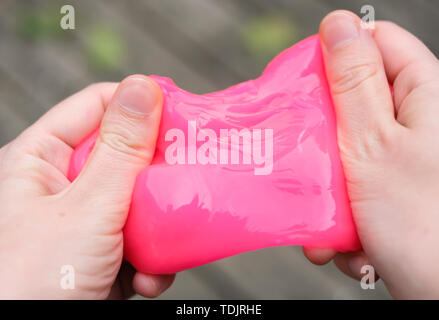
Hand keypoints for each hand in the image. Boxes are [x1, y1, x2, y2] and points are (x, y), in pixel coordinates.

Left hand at [0, 75, 174, 298]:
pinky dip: (152, 260)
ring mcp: (85, 224)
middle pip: (126, 157)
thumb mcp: (87, 208)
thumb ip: (121, 149)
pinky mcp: (102, 257)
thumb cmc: (35, 281)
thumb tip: (144, 86)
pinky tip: (147, 278)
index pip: (96, 108)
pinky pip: (140, 242)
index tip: (184, 113)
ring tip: (164, 244)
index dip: (139, 105)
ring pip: (140, 202)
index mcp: (41, 160)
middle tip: (190, 177)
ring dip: (159, 226)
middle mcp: (63, 187)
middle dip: (158, 175)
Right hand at [303, 11, 438, 298]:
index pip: (376, 43)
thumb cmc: (421, 221)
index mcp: (425, 94)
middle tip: (308, 160)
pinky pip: (354, 188)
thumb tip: (338, 23)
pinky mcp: (390, 194)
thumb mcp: (373, 143)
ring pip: (346, 152)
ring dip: (329, 190)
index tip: (303, 82)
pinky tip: (350, 245)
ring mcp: (403, 161)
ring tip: (331, 224)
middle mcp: (417, 123)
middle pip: (353, 101)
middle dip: (324, 139)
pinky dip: (343, 218)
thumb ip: (353, 81)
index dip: (336, 54)